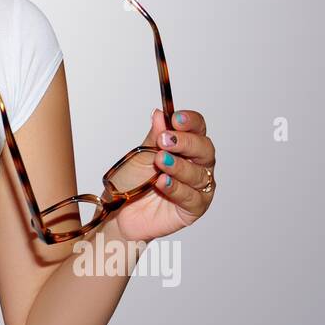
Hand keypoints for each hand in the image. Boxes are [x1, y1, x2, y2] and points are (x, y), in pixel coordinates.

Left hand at [109, 108, 216, 241]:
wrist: (119, 211)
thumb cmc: (133, 182)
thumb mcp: (141, 154)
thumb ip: (154, 137)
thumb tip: (160, 114)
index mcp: (187, 147)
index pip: (197, 129)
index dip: (190, 122)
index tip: (176, 118)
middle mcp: (197, 165)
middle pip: (204, 149)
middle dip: (186, 142)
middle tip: (165, 140)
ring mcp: (198, 188)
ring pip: (199, 174)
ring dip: (179, 166)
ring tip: (160, 161)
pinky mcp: (193, 208)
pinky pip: (191, 197)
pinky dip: (176, 188)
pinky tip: (163, 182)